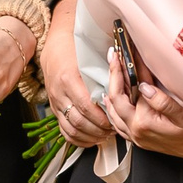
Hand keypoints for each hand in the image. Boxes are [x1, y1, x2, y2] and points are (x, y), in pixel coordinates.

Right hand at [40, 8, 111, 147]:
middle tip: (114, 130)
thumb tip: (129, 82)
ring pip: (71, 128)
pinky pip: (64, 130)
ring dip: (90, 135)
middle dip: (99, 129)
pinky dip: (78, 138)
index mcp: (69, 78)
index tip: (115, 119)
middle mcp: (59, 92)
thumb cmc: (76, 47)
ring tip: (105, 135)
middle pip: (79, 121)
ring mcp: (55, 101)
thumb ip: (107, 71)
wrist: (55, 44)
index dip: (102, 117)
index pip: (86, 106)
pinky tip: (91, 138)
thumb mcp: (91, 55)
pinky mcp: (54, 108)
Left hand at [104, 60, 182, 163]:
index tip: (124, 54)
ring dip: (111, 90)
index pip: (128, 91)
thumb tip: (144, 87)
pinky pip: (118, 125)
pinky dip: (113, 110)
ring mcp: (136, 136)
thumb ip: (162, 101)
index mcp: (144, 122)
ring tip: (112, 72)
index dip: (126, 70)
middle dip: (113, 75)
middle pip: (115, 99)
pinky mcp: (139, 139)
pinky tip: (112, 101)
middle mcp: (136, 131)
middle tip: (113, 56)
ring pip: (113, 112)